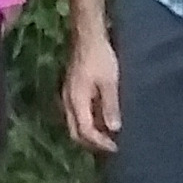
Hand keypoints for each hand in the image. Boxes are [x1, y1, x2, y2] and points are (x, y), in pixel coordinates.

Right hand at [61, 25, 121, 153]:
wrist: (87, 35)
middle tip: (111, 146)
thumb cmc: (100, 56)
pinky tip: (101, 119)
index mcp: (76, 101)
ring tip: (108, 136)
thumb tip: (113, 129)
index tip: (116, 147)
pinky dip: (88, 122)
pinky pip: (76, 114)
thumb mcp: (109, 81)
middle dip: (92, 143)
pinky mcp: (71, 91)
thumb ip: (110, 106)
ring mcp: (67, 96)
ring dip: (90, 133)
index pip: (85, 131)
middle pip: (76, 132)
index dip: (100, 142)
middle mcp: (67, 102)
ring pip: (75, 124)